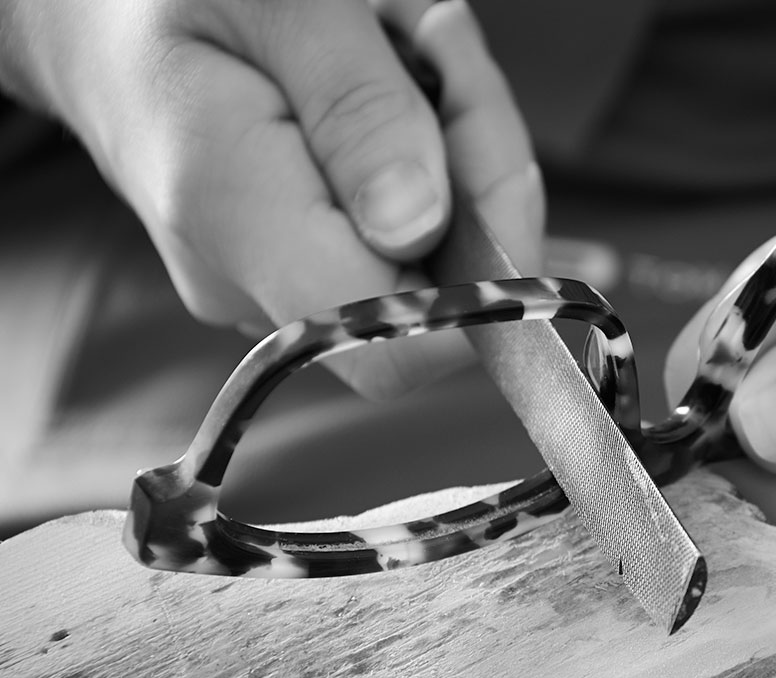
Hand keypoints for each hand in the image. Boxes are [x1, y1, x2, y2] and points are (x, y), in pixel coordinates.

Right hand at [0, 0, 542, 397]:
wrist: (89, 22)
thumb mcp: (277, 3)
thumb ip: (357, 110)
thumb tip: (423, 224)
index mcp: (237, 220)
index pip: (393, 342)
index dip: (481, 274)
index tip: (482, 141)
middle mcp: (252, 283)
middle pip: (435, 291)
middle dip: (477, 167)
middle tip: (437, 44)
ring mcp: (272, 286)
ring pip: (432, 260)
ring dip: (456, 148)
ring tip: (402, 44)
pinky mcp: (294, 269)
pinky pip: (402, 241)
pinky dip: (428, 162)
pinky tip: (387, 89)